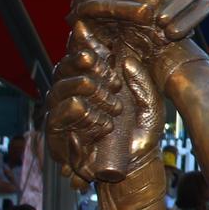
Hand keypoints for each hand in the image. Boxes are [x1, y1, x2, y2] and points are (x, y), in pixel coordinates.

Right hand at [46, 23, 163, 188]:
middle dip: (88, 67)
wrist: (138, 164)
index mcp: (94, 80)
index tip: (104, 49)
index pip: (79, 54)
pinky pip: (60, 113)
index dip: (85, 45)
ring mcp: (62, 111)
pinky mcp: (58, 132)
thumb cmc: (142, 132)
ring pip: (61, 87)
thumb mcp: (150, 103)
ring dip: (90, 93)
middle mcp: (73, 92)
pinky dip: (85, 114)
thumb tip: (126, 60)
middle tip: (113, 81)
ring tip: (115, 109)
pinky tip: (105, 123)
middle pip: (64, 66)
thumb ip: (142, 80)